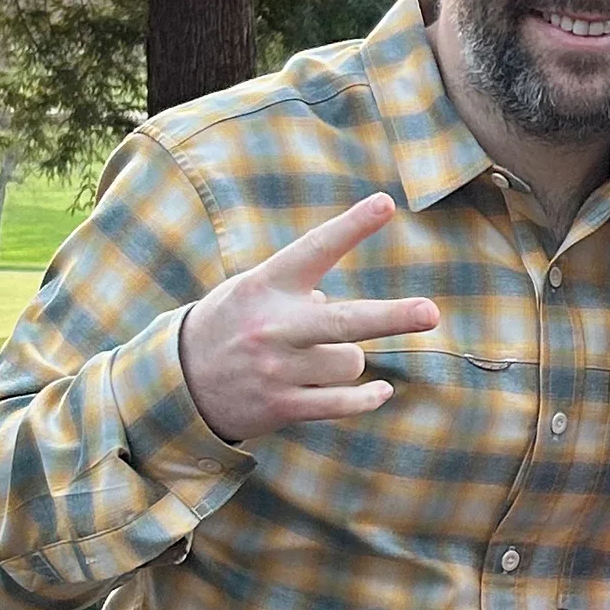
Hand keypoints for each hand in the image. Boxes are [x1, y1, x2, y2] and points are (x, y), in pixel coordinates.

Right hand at [179, 194, 438, 442]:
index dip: (352, 226)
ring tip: (311, 360)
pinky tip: (381, 392)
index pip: (316, 250)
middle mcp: (274, 326)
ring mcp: (278, 369)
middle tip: (431, 313)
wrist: (177, 383)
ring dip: (346, 361)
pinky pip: (343, 403)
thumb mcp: (252, 291)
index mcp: (267, 284)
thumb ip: (299, 289)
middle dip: (391, 318)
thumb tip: (349, 314)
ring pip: (352, 362)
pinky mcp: (282, 406)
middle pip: (345, 322)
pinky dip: (366, 398)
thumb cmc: (231, 324)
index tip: (386, 204)